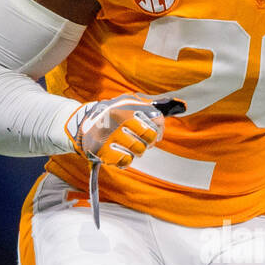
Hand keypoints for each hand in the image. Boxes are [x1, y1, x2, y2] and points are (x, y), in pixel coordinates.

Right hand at [65, 94, 181, 169]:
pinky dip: (124, 160)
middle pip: (149, 137)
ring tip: (127, 146)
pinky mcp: (101, 150)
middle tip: (138, 140)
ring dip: (135, 152)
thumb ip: (156, 105)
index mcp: (128, 105)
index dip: (158, 131)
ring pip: (138, 151)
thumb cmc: (114, 114)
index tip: (153, 134)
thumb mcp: (132, 102)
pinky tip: (119, 153)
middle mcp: (119, 118)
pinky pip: (125, 161)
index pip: (157, 120)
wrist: (82, 123)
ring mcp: (110, 134)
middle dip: (146, 142)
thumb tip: (182, 105)